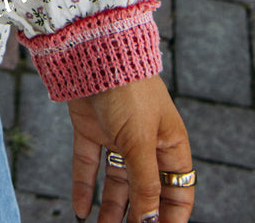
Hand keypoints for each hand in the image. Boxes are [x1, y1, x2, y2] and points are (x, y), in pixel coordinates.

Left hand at [68, 75, 193, 222]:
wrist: (93, 51)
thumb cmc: (128, 90)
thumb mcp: (140, 142)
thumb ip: (145, 184)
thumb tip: (149, 221)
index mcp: (169, 145)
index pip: (177, 191)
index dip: (170, 216)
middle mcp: (145, 143)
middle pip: (144, 190)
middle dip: (137, 216)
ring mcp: (117, 136)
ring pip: (116, 182)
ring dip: (110, 209)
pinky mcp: (91, 129)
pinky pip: (89, 165)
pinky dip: (84, 188)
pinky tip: (80, 211)